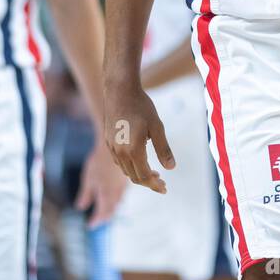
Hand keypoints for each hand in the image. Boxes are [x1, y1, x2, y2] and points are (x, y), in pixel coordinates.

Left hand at [76, 143, 127, 226]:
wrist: (115, 144)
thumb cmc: (99, 161)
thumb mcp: (88, 178)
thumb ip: (85, 194)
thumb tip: (80, 207)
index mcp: (106, 194)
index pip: (102, 212)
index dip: (96, 220)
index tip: (91, 225)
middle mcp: (117, 192)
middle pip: (112, 208)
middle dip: (106, 215)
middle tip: (99, 220)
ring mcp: (124, 185)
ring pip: (119, 201)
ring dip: (113, 207)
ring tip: (108, 210)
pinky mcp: (128, 178)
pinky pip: (124, 192)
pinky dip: (120, 197)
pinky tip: (118, 196)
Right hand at [103, 78, 174, 195]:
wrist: (120, 91)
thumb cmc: (142, 107)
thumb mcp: (157, 127)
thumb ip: (164, 149)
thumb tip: (171, 168)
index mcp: (133, 150)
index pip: (145, 176)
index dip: (155, 185)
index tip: (165, 188)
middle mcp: (119, 152)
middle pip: (134, 177)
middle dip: (149, 182)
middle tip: (162, 183)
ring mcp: (111, 148)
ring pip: (126, 170)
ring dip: (139, 175)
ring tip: (154, 174)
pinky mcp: (108, 142)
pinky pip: (119, 162)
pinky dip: (130, 167)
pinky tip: (139, 161)